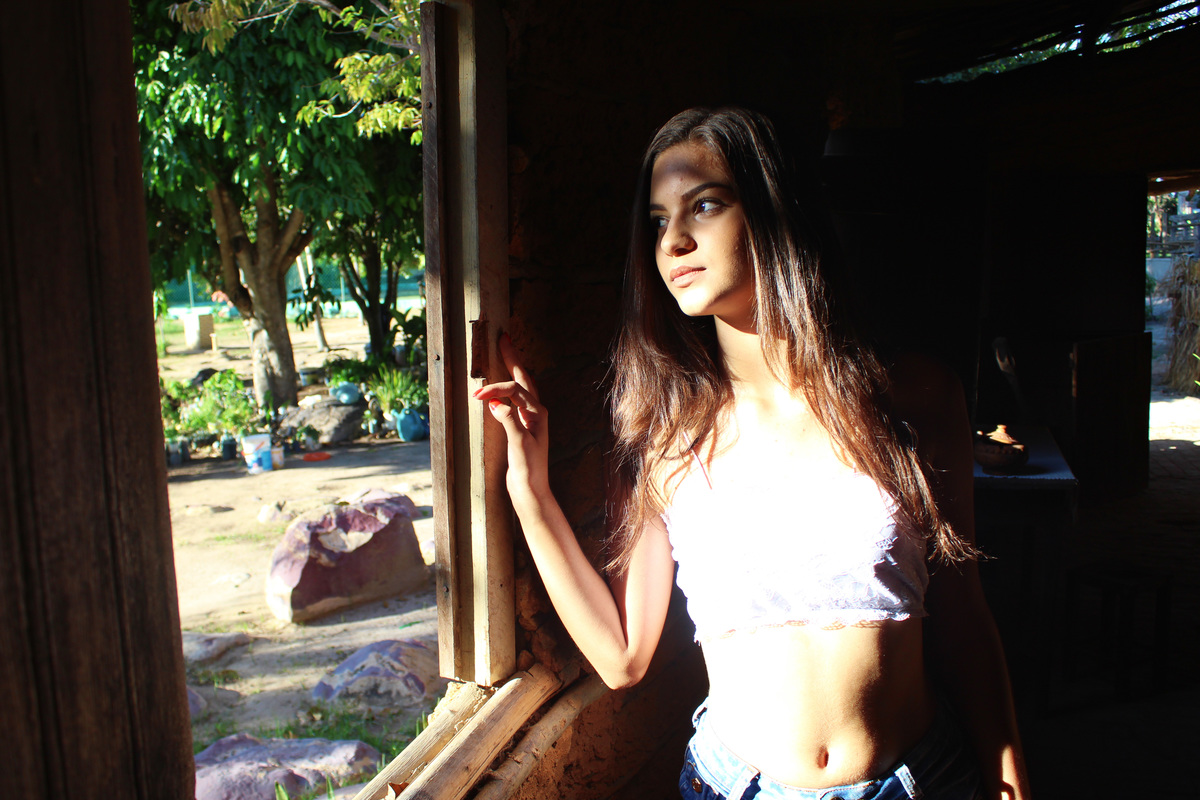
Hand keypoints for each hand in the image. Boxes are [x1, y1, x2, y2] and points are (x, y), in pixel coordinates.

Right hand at [474, 333, 549, 504]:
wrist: (531, 489)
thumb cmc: (528, 469)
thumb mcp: (518, 444)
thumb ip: (509, 421)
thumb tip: (495, 402)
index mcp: (538, 413)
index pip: (516, 389)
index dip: (496, 389)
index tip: (478, 395)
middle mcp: (537, 412)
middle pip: (524, 378)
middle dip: (513, 358)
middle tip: (504, 338)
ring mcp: (531, 419)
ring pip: (522, 387)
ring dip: (512, 369)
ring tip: (505, 353)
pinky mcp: (523, 427)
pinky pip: (515, 399)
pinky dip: (507, 388)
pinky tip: (500, 389)